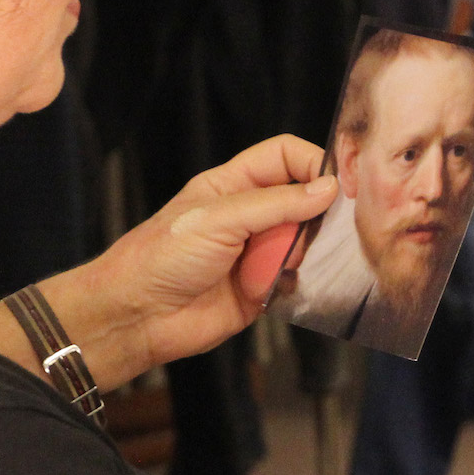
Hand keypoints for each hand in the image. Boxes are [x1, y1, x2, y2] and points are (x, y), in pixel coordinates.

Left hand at [73, 134, 337, 379]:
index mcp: (233, 184)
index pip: (284, 157)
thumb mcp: (219, 218)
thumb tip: (328, 189)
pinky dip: (299, 282)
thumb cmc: (161, 258)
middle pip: (303, 200)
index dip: (312, 163)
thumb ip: (276, 203)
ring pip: (305, 241)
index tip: (337, 184)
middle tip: (318, 229)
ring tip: (285, 264)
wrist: (136, 318)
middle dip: (314, 214)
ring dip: (305, 251)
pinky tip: (281, 286)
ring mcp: (258, 252)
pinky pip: (298, 279)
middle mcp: (250, 215)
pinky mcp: (263, 288)